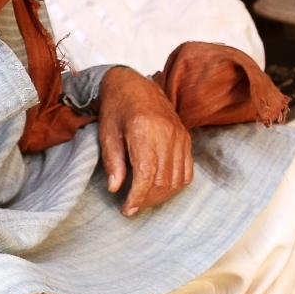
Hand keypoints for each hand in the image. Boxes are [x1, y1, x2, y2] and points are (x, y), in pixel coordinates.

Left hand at [97, 66, 192, 215]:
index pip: (147, 174)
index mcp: (144, 130)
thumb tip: (116, 189)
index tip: (127, 209)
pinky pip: (188, 171)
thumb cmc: (116, 108)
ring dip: (161, 196)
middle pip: (163, 180)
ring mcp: (180, 136)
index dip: (137, 197)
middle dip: (148, 200)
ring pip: (177, 179)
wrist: (133, 84)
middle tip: (132, 207)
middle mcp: (167, 134)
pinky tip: (160, 189)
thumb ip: (112, 162)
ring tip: (144, 200)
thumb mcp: (106, 133)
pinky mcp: (186, 138)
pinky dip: (176, 185)